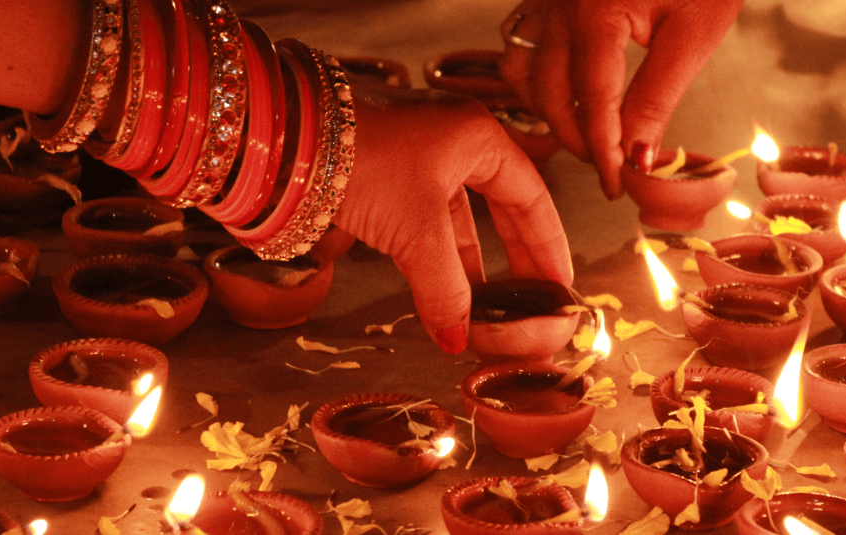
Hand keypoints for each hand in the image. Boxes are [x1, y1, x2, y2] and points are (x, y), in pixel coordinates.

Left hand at [334, 86, 573, 352]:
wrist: (285, 137)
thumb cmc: (363, 162)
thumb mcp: (417, 230)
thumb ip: (447, 289)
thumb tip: (460, 340)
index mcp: (478, 138)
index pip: (532, 198)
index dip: (548, 245)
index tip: (560, 284)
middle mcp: (454, 142)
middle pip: (501, 207)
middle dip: (514, 258)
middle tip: (533, 300)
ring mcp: (416, 157)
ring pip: (457, 219)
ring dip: (470, 265)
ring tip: (486, 308)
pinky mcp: (383, 175)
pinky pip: (424, 223)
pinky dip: (434, 259)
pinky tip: (440, 292)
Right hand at [498, 0, 743, 198]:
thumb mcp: (693, 35)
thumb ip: (658, 97)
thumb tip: (637, 156)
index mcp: (595, 17)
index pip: (592, 106)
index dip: (605, 152)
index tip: (618, 184)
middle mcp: (559, 7)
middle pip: (550, 96)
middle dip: (578, 139)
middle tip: (611, 164)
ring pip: (522, 72)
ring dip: (548, 111)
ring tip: (585, 132)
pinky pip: (520, 44)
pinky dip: (534, 77)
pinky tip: (562, 93)